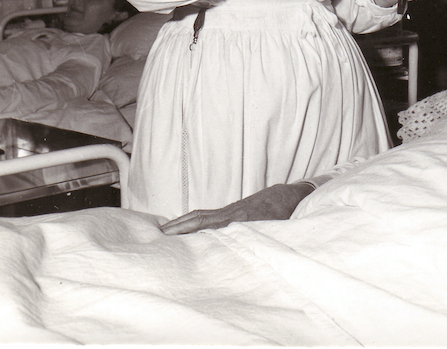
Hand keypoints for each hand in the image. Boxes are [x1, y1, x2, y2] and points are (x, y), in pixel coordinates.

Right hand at [160, 182, 314, 234]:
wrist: (290, 196)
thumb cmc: (283, 215)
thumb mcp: (272, 229)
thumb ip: (256, 238)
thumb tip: (243, 249)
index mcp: (239, 220)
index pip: (209, 227)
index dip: (191, 232)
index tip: (173, 240)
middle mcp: (230, 215)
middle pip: (198, 220)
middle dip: (177, 228)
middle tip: (157, 237)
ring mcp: (229, 211)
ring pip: (199, 216)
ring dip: (180, 223)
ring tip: (161, 233)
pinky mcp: (230, 210)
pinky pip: (206, 215)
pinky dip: (190, 220)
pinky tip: (181, 227)